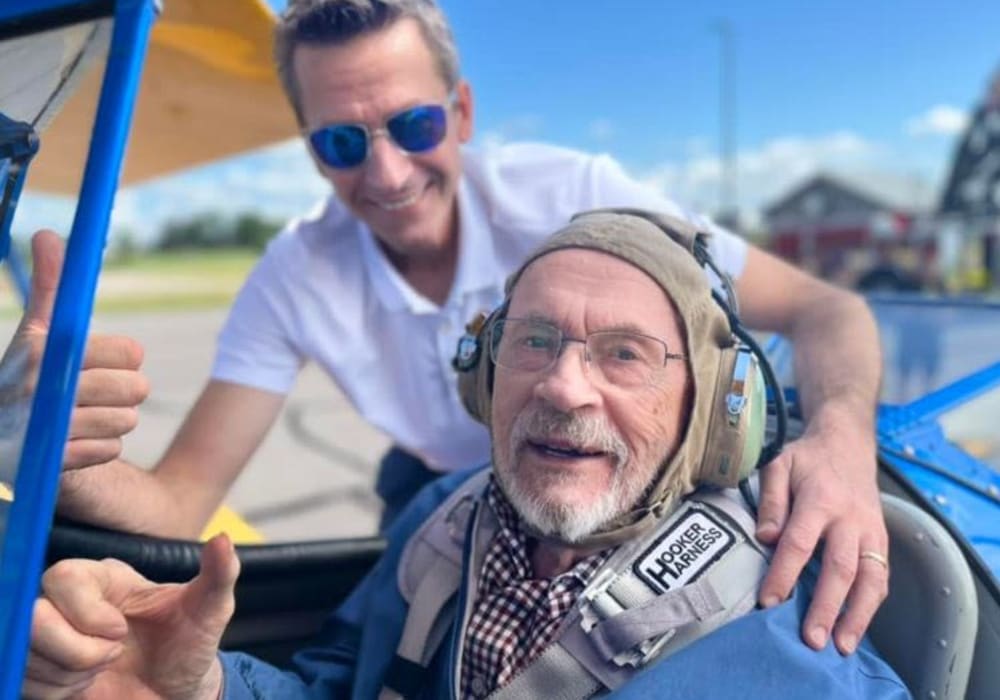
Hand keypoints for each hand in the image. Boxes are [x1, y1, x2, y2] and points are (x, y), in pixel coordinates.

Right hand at [2, 230, 149, 468]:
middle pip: (135, 388)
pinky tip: (75, 443)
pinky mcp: (51, 465)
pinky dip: (100, 448)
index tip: (100, 361)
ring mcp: (44, 430)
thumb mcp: (36, 332)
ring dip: (112, 421)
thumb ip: (50, 287)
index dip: (124, 358)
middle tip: (95, 393)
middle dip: (124, 392)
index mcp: (43, 351)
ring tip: (81, 417)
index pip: (130, 351)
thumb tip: (47, 233)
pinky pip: (110, 450)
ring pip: (126, 421)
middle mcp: (39, 389)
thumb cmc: (22, 376)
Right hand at [23, 534, 238, 698]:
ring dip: (70, 674)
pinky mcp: (38, 669)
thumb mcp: (211, 610)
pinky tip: (87, 685)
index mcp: (104, 578)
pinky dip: (58, 691)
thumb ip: (219, 573)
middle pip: (32, 617)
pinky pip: (23, 682)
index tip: (119, 633)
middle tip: (112, 656)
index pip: (62, 577)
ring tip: (104, 669)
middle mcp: (68, 602)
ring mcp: (49, 636)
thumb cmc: (190, 645)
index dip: (85, 611)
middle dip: (76, 650)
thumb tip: (224, 538)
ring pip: (26, 654)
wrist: (177, 693)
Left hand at [755, 410, 887, 654]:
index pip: (799, 542)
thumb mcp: (779, 466)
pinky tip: (856, 628)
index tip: (768, 602)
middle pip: (839, 567)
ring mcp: (871, 530)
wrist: (847, 442)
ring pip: (869, 578)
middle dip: (826, 607)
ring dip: (857, 616)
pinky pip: (880, 576)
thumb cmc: (807, 459)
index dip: (783, 574)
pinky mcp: (882, 539)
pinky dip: (871, 605)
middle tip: (811, 639)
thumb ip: (770, 501)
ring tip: (841, 646)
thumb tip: (765, 538)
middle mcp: (850, 518)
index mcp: (820, 498)